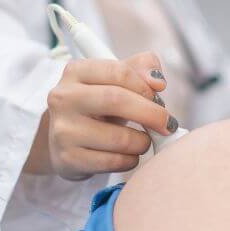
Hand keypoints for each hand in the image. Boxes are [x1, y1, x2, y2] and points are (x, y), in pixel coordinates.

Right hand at [41, 52, 176, 180]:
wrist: (66, 140)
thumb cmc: (98, 107)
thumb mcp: (116, 81)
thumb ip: (140, 69)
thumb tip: (157, 80)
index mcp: (76, 71)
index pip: (120, 72)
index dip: (146, 87)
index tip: (158, 99)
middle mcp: (63, 98)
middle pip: (117, 100)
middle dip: (151, 114)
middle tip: (167, 124)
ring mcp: (63, 130)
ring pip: (118, 138)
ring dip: (142, 142)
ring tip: (142, 141)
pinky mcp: (68, 159)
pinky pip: (113, 162)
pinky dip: (130, 160)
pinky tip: (128, 155)